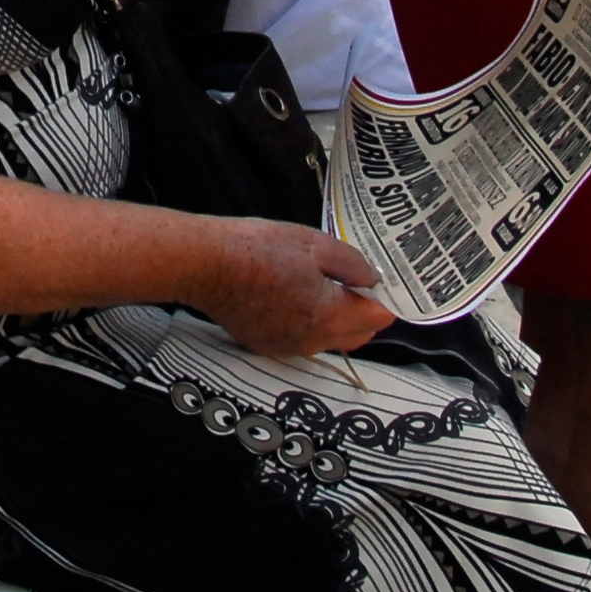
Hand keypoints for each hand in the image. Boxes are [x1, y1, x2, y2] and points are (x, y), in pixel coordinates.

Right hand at [175, 217, 396, 357]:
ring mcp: (288, 347)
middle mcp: (313, 342)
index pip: (378, 319)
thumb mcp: (314, 244)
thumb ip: (352, 265)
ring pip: (329, 339)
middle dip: (364, 312)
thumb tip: (373, 280)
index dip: (385, 298)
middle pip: (357, 335)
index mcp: (331, 317)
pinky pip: (302, 339)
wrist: (205, 265)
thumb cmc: (259, 249)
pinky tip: (292, 297)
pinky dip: (308, 323)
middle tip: (354, 281)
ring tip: (321, 286)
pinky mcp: (266, 345)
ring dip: (336, 319)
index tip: (380, 281)